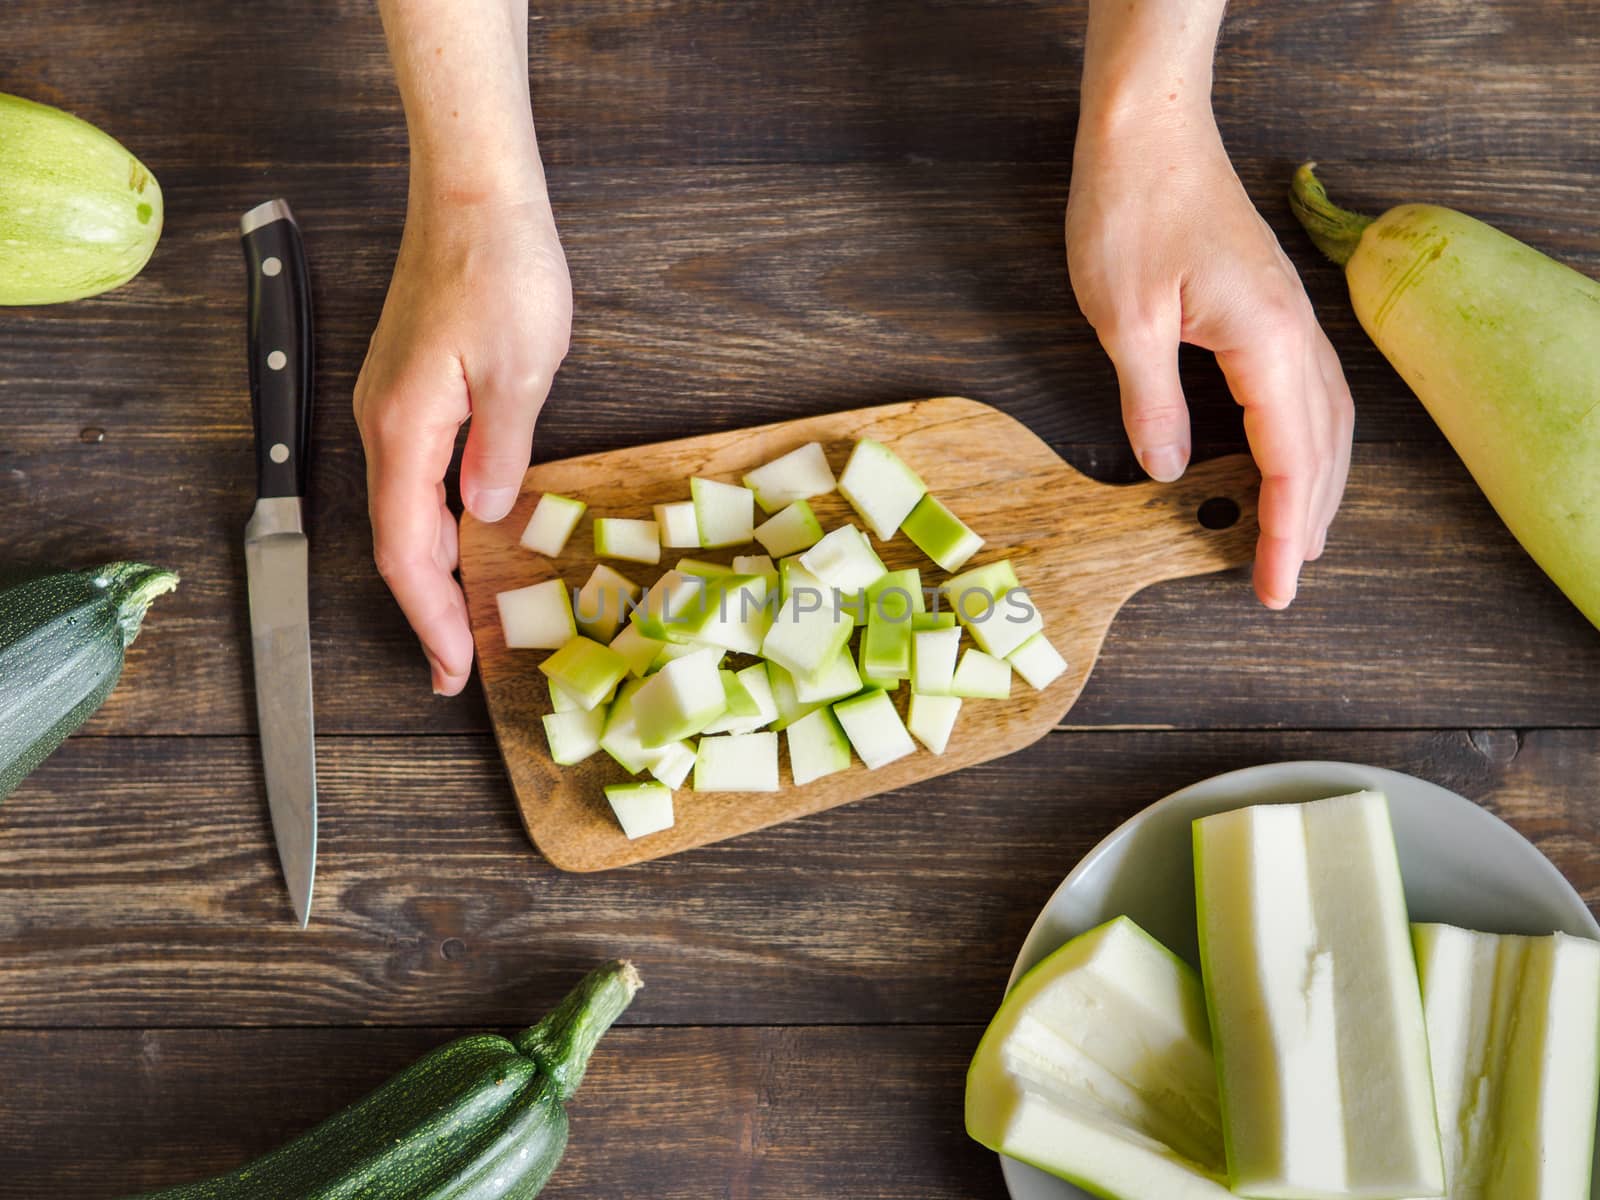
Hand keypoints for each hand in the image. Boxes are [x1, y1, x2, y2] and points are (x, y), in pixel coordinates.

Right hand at [354, 190, 571, 693]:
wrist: (475, 193)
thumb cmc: (501, 268)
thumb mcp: (521, 370)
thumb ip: (500, 453)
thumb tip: (484, 513)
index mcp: (406, 430)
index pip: (405, 550)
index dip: (428, 618)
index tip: (451, 669)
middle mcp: (385, 424)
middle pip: (397, 541)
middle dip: (428, 612)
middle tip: (456, 670)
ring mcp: (393, 406)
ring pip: (405, 512)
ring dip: (433, 572)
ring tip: (464, 625)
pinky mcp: (412, 390)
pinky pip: (416, 478)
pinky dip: (437, 525)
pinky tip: (465, 544)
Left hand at [1066, 106, 1352, 608]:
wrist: (1149, 131)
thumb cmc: (1132, 211)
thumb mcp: (1124, 319)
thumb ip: (1151, 402)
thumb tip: (1167, 470)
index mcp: (1267, 342)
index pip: (1289, 460)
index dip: (1284, 531)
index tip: (1275, 587)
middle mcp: (1296, 332)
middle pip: (1324, 445)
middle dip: (1311, 518)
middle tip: (1287, 578)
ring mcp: (1290, 315)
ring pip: (1326, 416)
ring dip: (1318, 480)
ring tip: (1300, 534)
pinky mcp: (1271, 304)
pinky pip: (1306, 386)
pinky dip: (1305, 435)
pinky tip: (1286, 453)